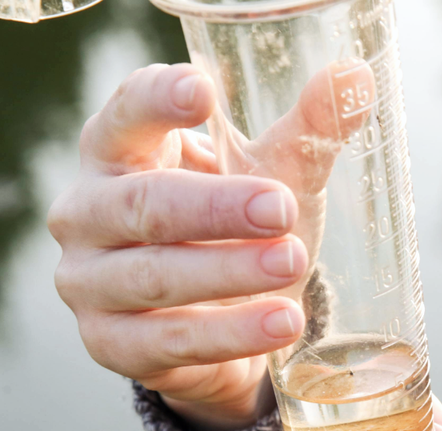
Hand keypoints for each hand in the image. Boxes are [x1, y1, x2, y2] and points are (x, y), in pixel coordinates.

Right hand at [48, 62, 372, 430]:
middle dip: (215, 208)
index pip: (126, 113)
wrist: (216, 322)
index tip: (204, 90)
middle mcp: (87, 212)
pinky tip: (278, 323)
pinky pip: (167, 342)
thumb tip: (354, 76)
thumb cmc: (234, 230)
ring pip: (154, 277)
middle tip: (280, 208)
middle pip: (142, 204)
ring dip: (228, 272)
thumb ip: (308, 132)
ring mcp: (89, 282)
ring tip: (292, 264)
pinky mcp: (109, 343)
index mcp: (118, 150)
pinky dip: (228, 333)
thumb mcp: (273, 177)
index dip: (158, 101)